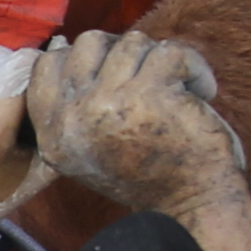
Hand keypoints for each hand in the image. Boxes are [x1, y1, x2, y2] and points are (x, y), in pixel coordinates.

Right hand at [27, 28, 240, 214]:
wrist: (190, 208)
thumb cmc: (146, 175)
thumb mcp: (87, 148)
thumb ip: (73, 105)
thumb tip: (67, 45)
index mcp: (53, 132)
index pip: (48, 64)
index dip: (84, 58)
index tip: (117, 75)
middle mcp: (73, 117)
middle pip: (90, 42)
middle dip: (125, 52)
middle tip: (150, 77)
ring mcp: (109, 104)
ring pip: (132, 43)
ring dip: (162, 61)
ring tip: (179, 90)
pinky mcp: (149, 94)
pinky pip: (170, 52)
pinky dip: (195, 68)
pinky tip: (203, 92)